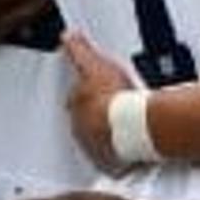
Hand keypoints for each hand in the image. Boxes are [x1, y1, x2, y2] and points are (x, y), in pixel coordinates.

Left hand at [61, 30, 129, 169]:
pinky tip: (131, 147)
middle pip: (86, 121)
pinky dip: (120, 153)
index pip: (76, 99)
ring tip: (125, 128)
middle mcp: (81, 129)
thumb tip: (67, 36)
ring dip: (108, 135)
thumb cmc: (114, 98)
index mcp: (76, 106)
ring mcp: (95, 147)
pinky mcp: (111, 162)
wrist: (130, 127)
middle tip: (115, 109)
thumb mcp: (94, 64)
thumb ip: (79, 50)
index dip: (87, 94)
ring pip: (98, 140)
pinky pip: (112, 159)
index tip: (99, 92)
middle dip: (97, 116)